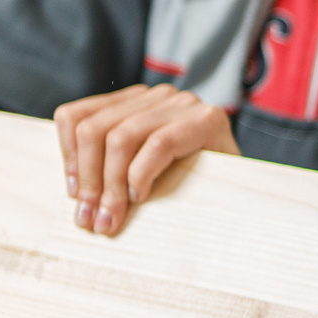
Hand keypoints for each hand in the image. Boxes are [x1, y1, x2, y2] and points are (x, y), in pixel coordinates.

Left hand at [54, 84, 238, 236]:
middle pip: (94, 130)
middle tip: (90, 220)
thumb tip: (76, 197)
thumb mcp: (142, 172)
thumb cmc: (194, 185)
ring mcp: (182, 104)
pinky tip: (142, 196)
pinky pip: (159, 144)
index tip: (74, 195)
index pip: (75, 116)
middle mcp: (156, 96)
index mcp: (133, 103)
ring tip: (113, 218)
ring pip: (120, 137)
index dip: (66, 156)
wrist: (251, 190)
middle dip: (88, 180)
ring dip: (111, 186)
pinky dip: (142, 174)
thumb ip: (112, 169)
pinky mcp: (207, 120)